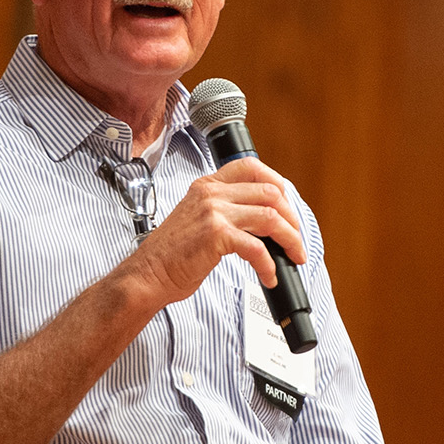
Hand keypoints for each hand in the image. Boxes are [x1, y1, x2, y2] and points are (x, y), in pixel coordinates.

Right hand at [120, 156, 304, 303]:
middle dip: (291, 218)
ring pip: (270, 217)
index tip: (287, 203)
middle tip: (295, 238)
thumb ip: (223, 211)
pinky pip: (257, 247)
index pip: (250, 167)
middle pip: (269, 192)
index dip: (277, 182)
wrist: (147, 274)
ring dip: (290, 240)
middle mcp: (211, 193)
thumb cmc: (171, 254)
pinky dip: (269, 264)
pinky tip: (268, 276)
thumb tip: (261, 220)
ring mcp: (213, 212)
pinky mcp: (215, 235)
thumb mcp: (197, 219)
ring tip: (294, 257)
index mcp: (207, 185)